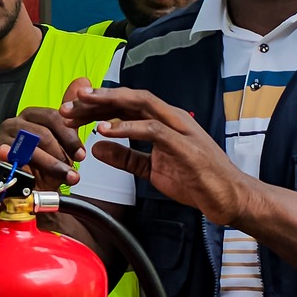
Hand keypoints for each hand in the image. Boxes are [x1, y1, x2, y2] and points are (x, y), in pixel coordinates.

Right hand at [0, 83, 99, 189]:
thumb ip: (72, 115)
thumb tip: (83, 79)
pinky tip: (34, 176)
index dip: (69, 137)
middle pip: (41, 133)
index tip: (80, 154)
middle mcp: (15, 123)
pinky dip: (26, 168)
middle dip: (60, 153)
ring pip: (30, 148)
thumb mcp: (63, 140)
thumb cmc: (45, 165)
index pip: (51, 117)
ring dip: (50, 164)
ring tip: (63, 177)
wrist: (30, 190)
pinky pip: (13, 159)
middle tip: (73, 169)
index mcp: (31, 116)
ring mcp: (3, 138)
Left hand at [69, 85, 258, 226]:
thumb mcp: (152, 170)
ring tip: (82, 109)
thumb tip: (97, 148)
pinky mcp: (185, 145)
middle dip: (97, 100)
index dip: (97, 106)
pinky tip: (107, 130)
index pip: (125, 105)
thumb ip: (126, 158)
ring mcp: (179, 129)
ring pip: (140, 104)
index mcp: (162, 122)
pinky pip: (153, 130)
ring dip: (108, 105)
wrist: (228, 198)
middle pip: (128, 98)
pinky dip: (128, 127)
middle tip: (68, 105)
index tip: (72, 111)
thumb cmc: (197, 180)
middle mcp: (170, 118)